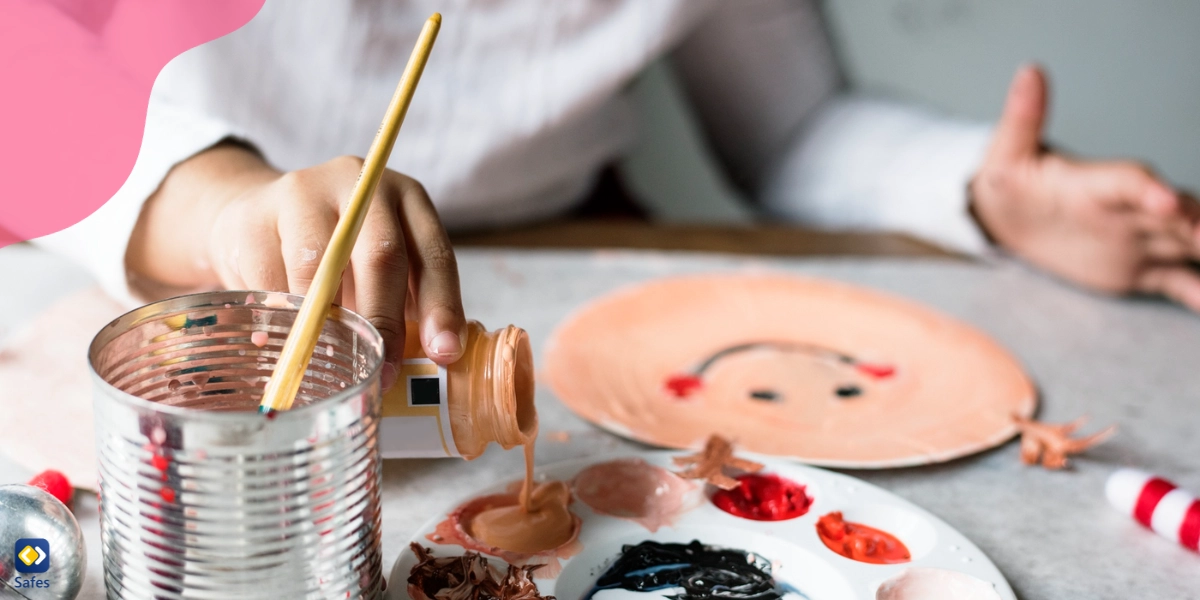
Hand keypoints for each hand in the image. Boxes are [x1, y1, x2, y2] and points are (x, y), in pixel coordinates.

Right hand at [127, 144, 466, 381]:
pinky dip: (281, 319)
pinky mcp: (255, 216)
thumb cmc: (336, 256)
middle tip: (383, 371)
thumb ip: (403, 305)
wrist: (256, 218)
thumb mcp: (379, 268)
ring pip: (319, 268)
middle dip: (384, 322)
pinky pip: (270, 279)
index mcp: (406, 198)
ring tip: (329, 361)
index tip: (443, 353)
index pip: (433, 254)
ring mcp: (303, 194)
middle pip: (380, 255)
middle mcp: (360, 185)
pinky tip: (284, 341)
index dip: (441, 307)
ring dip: (326, 324)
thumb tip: (420, 364)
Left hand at [971, 65, 1199, 310]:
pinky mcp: (1139, 268)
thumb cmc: (1009, 181)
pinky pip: (1178, 282)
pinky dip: (1198, 294)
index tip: (1166, 201)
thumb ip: (1021, 120)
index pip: (1130, 181)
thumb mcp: (1006, 155)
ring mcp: (1139, 238)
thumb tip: (1028, 71)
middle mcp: (1130, 209)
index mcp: (1097, 183)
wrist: (1010, 214)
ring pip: (1188, 245)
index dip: (1150, 189)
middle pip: (1178, 213)